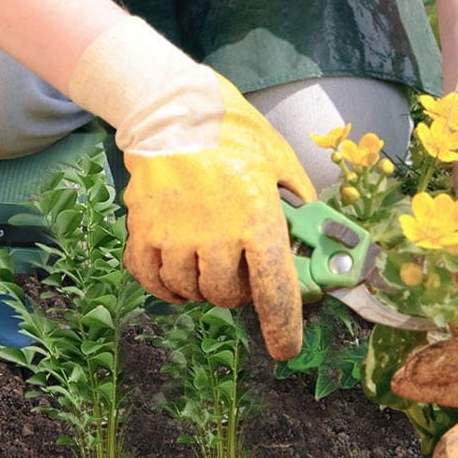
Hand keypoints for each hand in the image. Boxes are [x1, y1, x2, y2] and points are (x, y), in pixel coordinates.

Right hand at [68, 17, 316, 359]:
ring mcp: (175, 236)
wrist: (173, 108)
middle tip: (241, 266)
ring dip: (203, 285)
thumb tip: (315, 244)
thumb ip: (298, 206)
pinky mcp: (143, 232)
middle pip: (228, 296)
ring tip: (209, 257)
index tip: (284, 348)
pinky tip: (177, 269)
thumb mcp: (280, 162)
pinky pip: (153, 282)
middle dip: (239, 291)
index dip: (282, 329)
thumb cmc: (234, 133)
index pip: (274, 292)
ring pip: (192, 292)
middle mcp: (216, 235)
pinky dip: (167, 285)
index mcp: (257, 217)